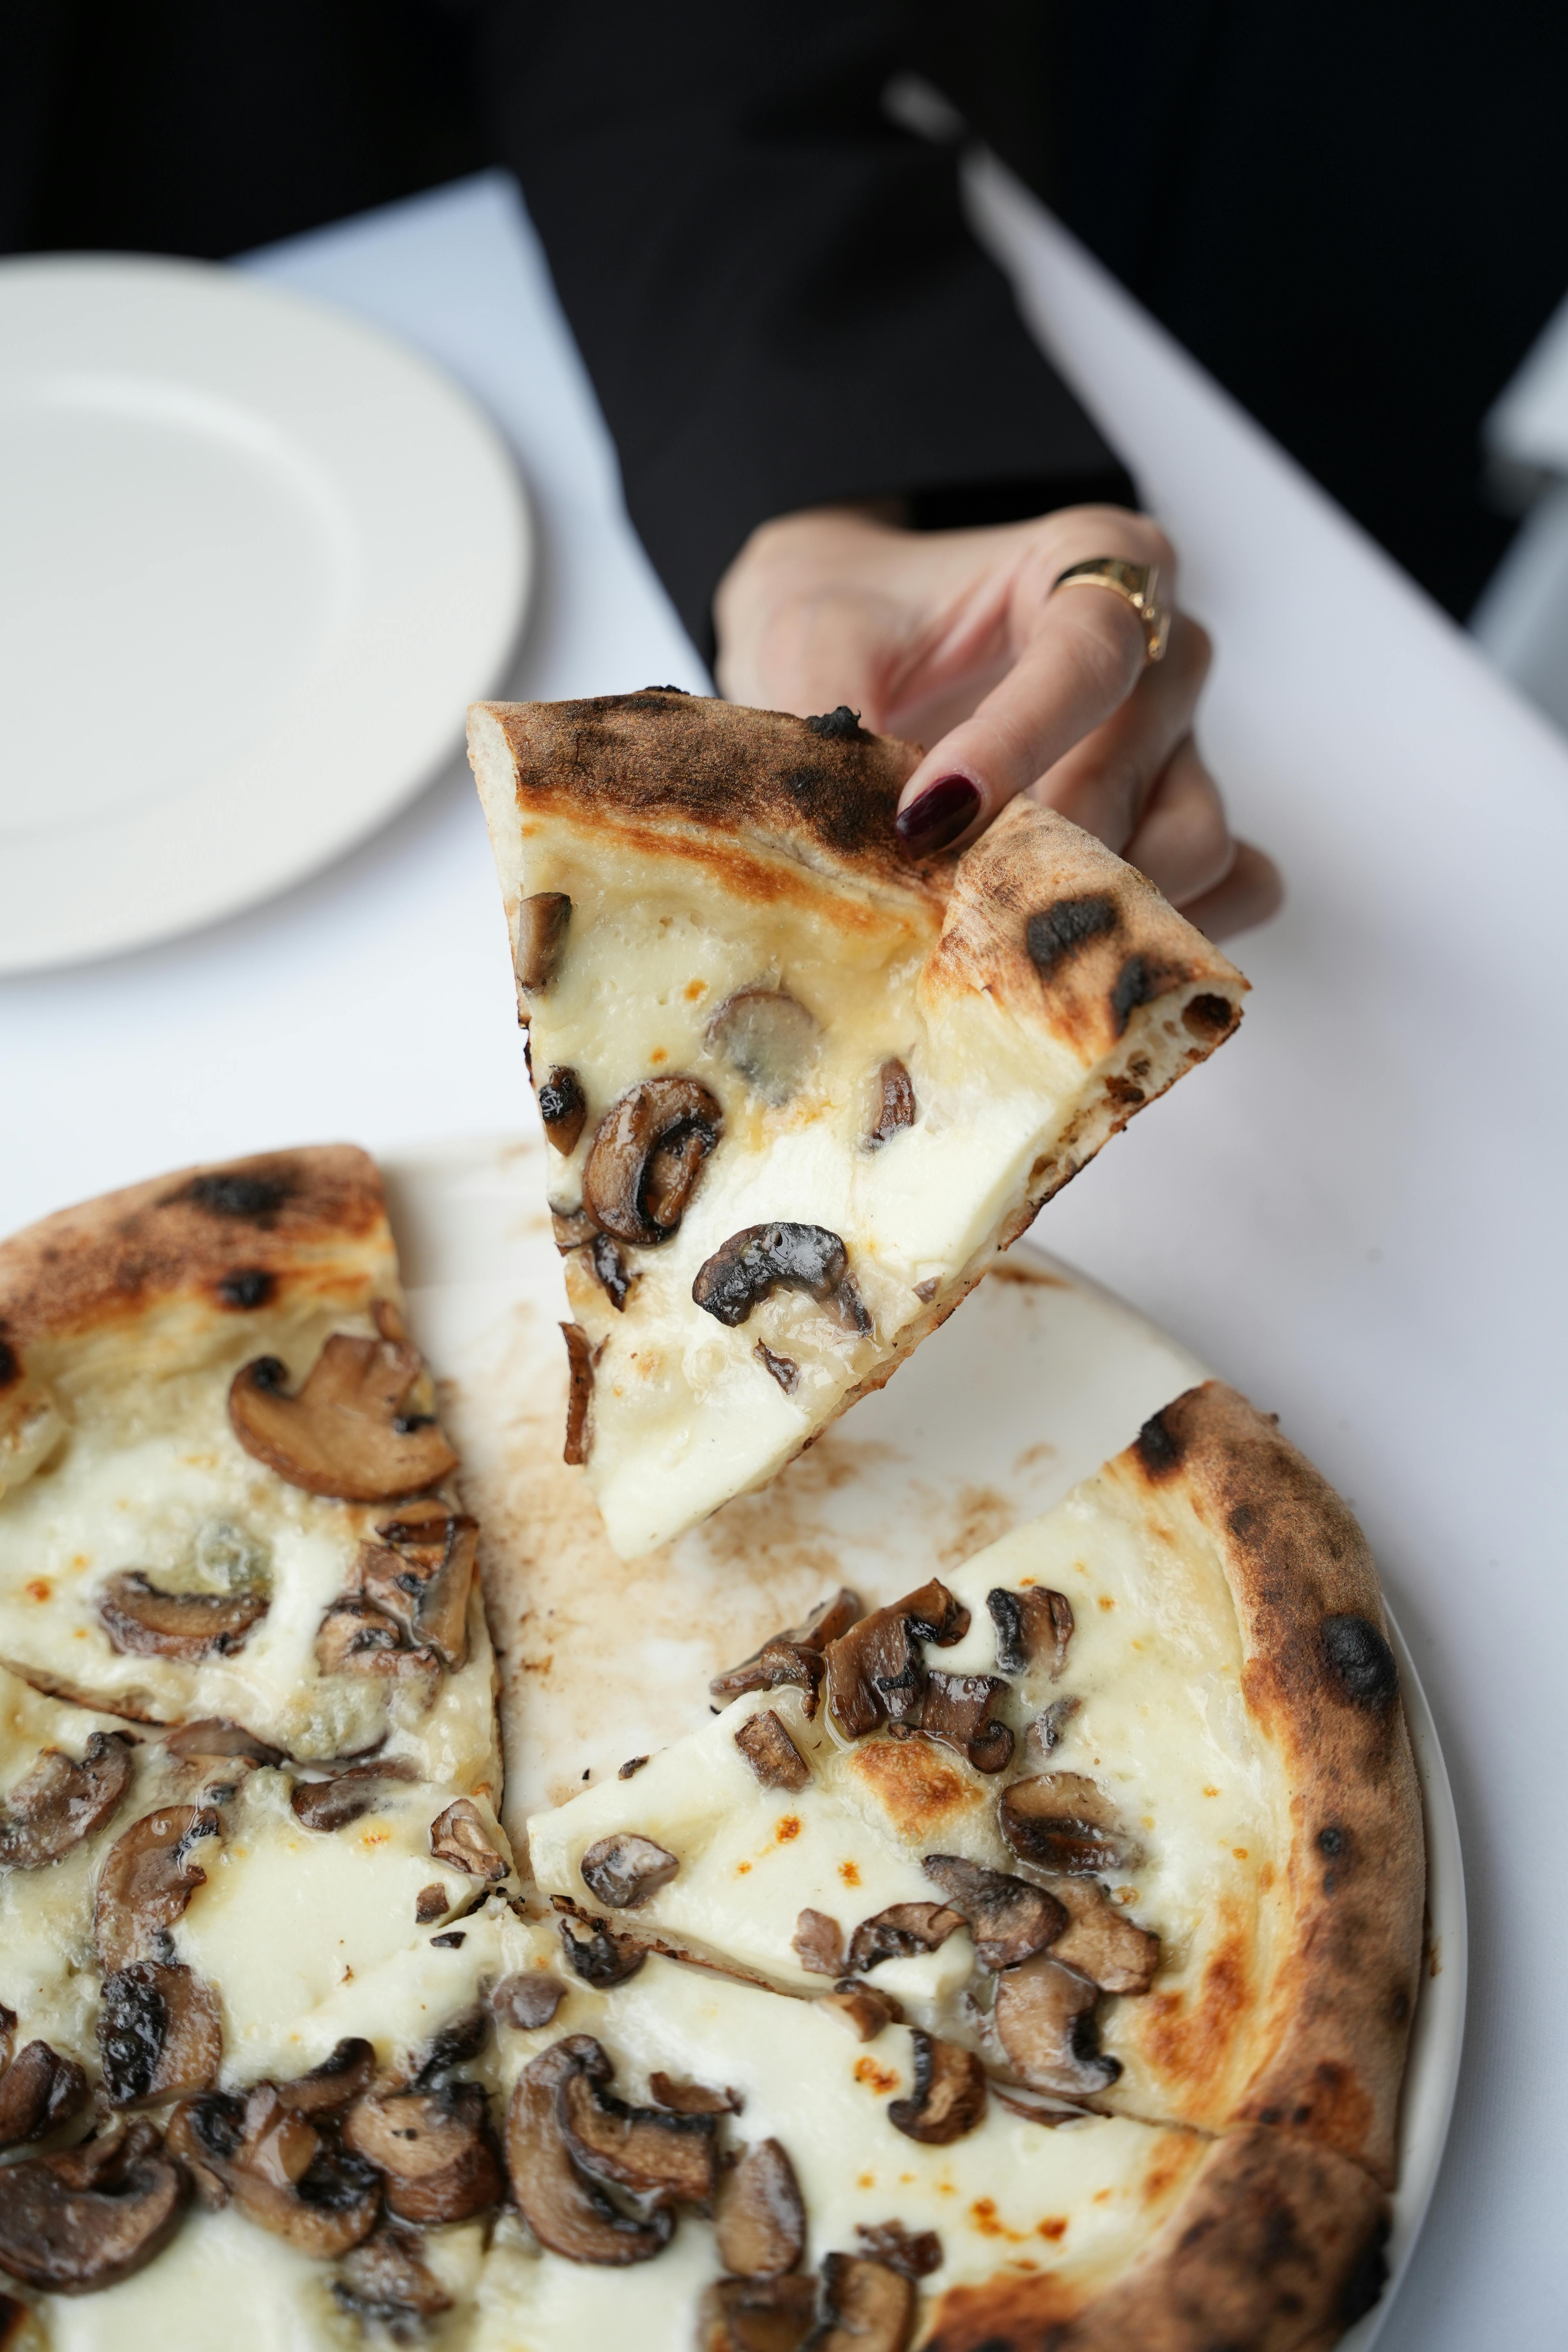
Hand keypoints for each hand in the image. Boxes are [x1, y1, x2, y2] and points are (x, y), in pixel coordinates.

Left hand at [713, 503, 1280, 938]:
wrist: (865, 631)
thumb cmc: (854, 614)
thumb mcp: (812, 636)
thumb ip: (828, 718)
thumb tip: (839, 838)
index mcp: (1089, 558)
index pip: (1088, 656)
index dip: (1017, 744)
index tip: (929, 818)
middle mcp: (1162, 647)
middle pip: (1141, 771)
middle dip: (1042, 856)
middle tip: (943, 911)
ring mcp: (1187, 741)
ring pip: (1195, 841)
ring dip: (1098, 906)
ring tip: (987, 938)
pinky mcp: (1188, 817)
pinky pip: (1240, 884)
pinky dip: (1172, 930)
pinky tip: (1074, 954)